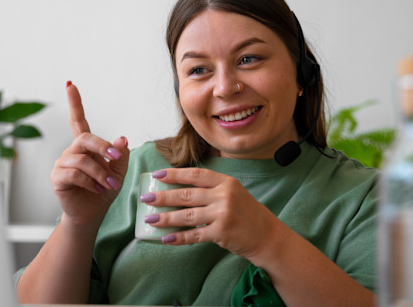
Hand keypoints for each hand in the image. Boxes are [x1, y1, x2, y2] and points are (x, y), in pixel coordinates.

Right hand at [50, 82, 129, 227]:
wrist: (92, 213)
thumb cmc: (104, 190)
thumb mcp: (119, 172)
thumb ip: (120, 155)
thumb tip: (122, 139)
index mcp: (86, 146)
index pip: (78, 120)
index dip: (75, 102)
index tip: (70, 84)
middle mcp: (72, 151)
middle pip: (85, 138)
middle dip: (102, 147)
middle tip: (116, 159)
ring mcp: (63, 163)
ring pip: (82, 160)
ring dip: (100, 173)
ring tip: (109, 185)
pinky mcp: (57, 177)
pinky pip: (74, 174)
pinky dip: (90, 182)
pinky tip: (97, 190)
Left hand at [141, 168, 284, 261]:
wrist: (267, 235)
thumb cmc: (247, 213)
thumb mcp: (233, 192)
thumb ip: (212, 189)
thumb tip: (180, 188)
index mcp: (226, 182)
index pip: (195, 175)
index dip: (174, 174)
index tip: (157, 175)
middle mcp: (224, 195)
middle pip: (187, 194)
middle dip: (163, 197)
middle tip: (146, 198)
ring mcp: (223, 214)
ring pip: (187, 215)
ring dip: (166, 218)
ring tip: (150, 219)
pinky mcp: (221, 232)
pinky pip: (194, 235)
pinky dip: (179, 237)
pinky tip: (166, 238)